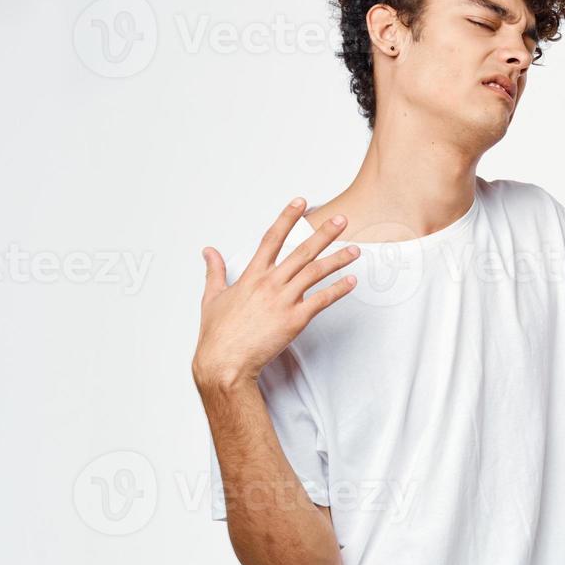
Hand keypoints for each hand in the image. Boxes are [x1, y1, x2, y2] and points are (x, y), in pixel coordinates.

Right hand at [192, 198, 360, 390]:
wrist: (224, 362)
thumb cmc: (218, 334)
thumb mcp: (212, 297)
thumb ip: (215, 271)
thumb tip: (209, 251)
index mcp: (251, 275)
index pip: (272, 238)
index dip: (287, 218)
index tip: (301, 202)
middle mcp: (269, 283)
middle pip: (301, 251)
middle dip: (324, 234)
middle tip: (342, 220)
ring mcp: (283, 301)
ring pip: (315, 273)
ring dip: (338, 260)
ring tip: (355, 249)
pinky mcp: (294, 320)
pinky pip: (322, 301)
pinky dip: (338, 290)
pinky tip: (352, 282)